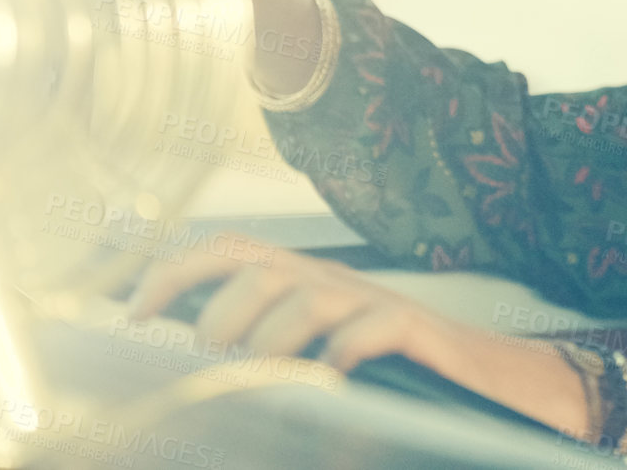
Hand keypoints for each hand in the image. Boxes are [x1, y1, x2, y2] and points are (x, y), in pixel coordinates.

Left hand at [125, 231, 475, 376]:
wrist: (492, 375)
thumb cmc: (401, 367)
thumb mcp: (326, 348)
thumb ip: (272, 348)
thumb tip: (195, 360)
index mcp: (307, 282)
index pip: (232, 251)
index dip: (176, 271)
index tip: (133, 311)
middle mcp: (337, 283)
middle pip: (263, 265)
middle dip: (220, 306)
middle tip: (206, 351)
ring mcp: (378, 304)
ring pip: (309, 295)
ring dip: (270, 333)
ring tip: (256, 368)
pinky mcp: (419, 333)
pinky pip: (376, 327)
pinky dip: (345, 349)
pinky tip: (331, 375)